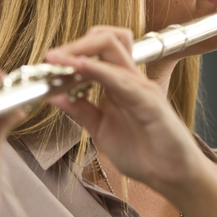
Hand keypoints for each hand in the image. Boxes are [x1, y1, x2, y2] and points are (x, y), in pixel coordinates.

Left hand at [44, 27, 206, 197]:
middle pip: (105, 39)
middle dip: (74, 43)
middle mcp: (131, 79)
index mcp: (119, 83)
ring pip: (112, 50)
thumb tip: (53, 96)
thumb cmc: (144, 153)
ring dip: (80, 52)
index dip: (70, 51)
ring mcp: (142, 87)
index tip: (46, 64)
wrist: (170, 176)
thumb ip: (80, 111)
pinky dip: (99, 71)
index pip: (96, 50)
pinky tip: (80, 70)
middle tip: (50, 58)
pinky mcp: (150, 103)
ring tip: (56, 60)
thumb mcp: (100, 129)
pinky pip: (122, 80)